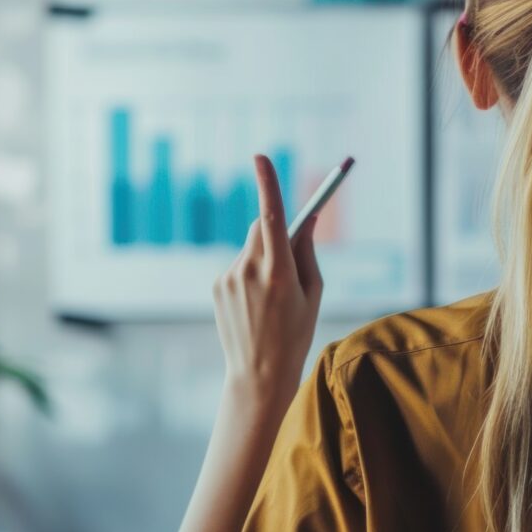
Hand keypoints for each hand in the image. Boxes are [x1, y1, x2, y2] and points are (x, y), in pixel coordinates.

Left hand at [211, 155, 323, 396]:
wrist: (258, 374)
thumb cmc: (295, 333)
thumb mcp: (313, 293)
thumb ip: (308, 252)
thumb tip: (306, 220)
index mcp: (279, 272)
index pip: (272, 216)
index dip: (266, 184)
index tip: (260, 157)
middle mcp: (249, 270)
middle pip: (262, 226)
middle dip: (276, 226)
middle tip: (291, 246)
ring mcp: (229, 277)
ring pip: (251, 247)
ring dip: (264, 256)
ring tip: (273, 295)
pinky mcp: (218, 286)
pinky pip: (239, 265)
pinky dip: (251, 273)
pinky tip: (256, 304)